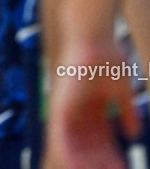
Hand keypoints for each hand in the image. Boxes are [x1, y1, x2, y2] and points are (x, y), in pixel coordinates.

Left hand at [44, 40, 139, 168]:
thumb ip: (126, 113)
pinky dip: (66, 149)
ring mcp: (68, 107)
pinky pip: (61, 132)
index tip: (118, 167)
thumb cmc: (107, 58)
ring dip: (82, 160)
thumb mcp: (121, 91)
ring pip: (72, 142)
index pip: (100, 137)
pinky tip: (73, 162)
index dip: (109, 153)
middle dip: (96, 160)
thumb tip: (133, 134)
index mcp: (92, 107)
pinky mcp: (61, 104)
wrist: (92, 38)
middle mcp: (78, 110)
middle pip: (87, 143)